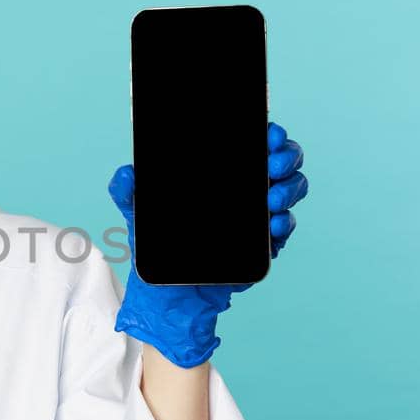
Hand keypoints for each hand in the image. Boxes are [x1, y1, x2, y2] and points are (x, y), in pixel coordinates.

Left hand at [109, 121, 307, 367]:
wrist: (168, 287)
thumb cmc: (157, 239)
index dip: (271, 132)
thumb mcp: (138, 210)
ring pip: (292, 188)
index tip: (269, 133)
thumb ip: (126, 189)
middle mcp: (249, 185)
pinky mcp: (266, 242)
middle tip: (271, 166)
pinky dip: (284, 224)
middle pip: (285, 159)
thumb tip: (127, 173)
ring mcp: (261, 213)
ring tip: (271, 199)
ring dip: (289, 189)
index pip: (256, 140)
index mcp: (225, 168)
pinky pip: (285, 227)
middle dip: (286, 156)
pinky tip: (272, 225)